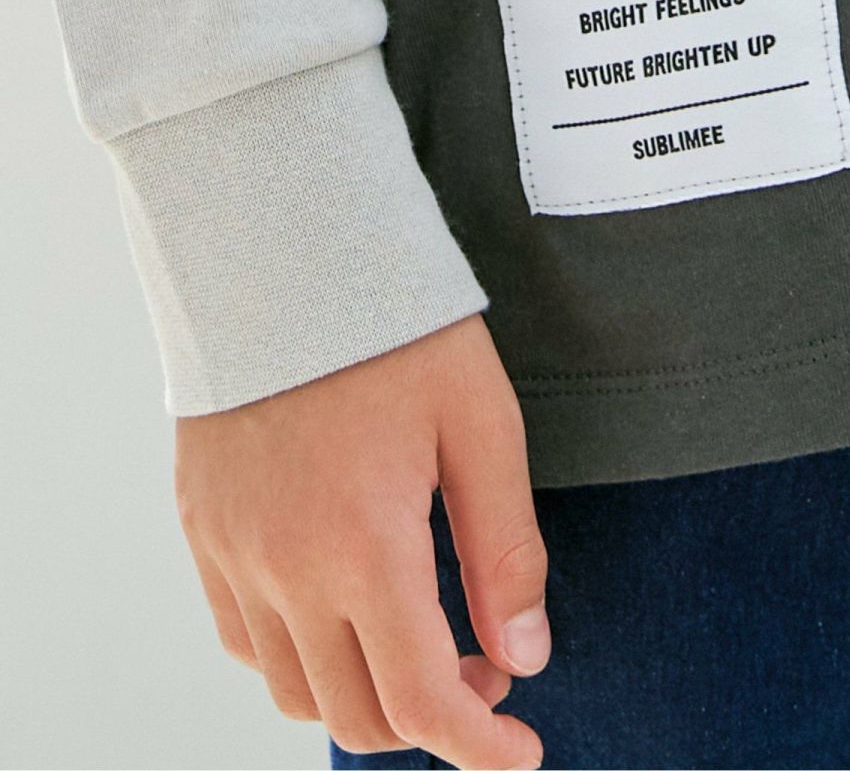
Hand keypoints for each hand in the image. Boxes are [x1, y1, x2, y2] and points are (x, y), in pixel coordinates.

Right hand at [174, 313, 548, 768]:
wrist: (286, 252)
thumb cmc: (395, 328)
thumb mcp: (481, 424)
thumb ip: (506, 549)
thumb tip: (525, 655)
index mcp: (364, 544)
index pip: (420, 702)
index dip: (479, 747)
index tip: (521, 753)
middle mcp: (285, 568)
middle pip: (356, 714)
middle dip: (432, 716)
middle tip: (485, 666)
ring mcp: (232, 552)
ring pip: (293, 690)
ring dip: (363, 692)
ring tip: (419, 633)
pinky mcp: (202, 527)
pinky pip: (240, 638)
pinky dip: (296, 656)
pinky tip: (342, 609)